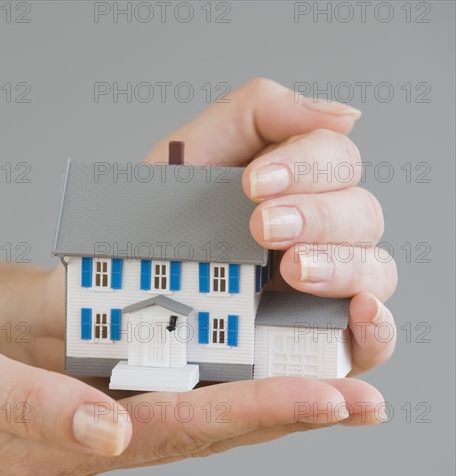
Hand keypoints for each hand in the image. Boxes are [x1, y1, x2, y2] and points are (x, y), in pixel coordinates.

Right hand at [0, 290, 386, 475]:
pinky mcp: (88, 386)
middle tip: (362, 397)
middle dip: (286, 412)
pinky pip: (167, 382)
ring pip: (194, 407)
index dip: (256, 414)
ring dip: (263, 396)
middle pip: (203, 427)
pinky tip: (257, 362)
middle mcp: (88, 436)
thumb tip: (107, 436)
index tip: (328, 399)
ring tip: (332, 383)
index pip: (176, 431)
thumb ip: (26, 408)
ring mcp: (91, 413)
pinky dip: (220, 374)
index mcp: (57, 445)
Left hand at [146, 78, 397, 376]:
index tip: (253, 184)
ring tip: (292, 268)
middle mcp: (316, 237)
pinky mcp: (317, 344)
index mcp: (291, 190)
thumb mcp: (191, 157)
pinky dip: (379, 325)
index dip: (307, 164)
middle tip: (262, 227)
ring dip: (341, 264)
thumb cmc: (151, 228)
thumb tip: (342, 113)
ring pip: (375, 270)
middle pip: (362, 213)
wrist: (115, 299)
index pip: (337, 160)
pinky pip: (376, 339)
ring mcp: (321, 293)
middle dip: (316, 216)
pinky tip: (360, 310)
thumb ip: (256, 115)